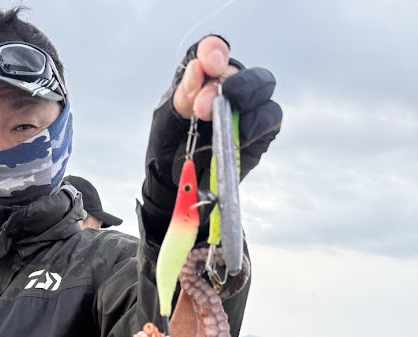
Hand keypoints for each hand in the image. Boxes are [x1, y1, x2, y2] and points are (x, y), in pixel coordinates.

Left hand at [172, 36, 281, 181]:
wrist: (173, 183)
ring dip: (244, 99)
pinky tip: (239, 133)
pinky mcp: (261, 133)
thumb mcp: (167, 120)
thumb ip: (182, 95)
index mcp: (204, 77)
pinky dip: (256, 123)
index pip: (213, 51)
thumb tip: (198, 68)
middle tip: (202, 107)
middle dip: (228, 83)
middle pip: (243, 69)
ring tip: (218, 122)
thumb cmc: (169, 147)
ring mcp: (248, 110)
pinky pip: (270, 118)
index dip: (213, 51)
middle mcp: (230, 89)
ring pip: (263, 88)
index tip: (208, 64)